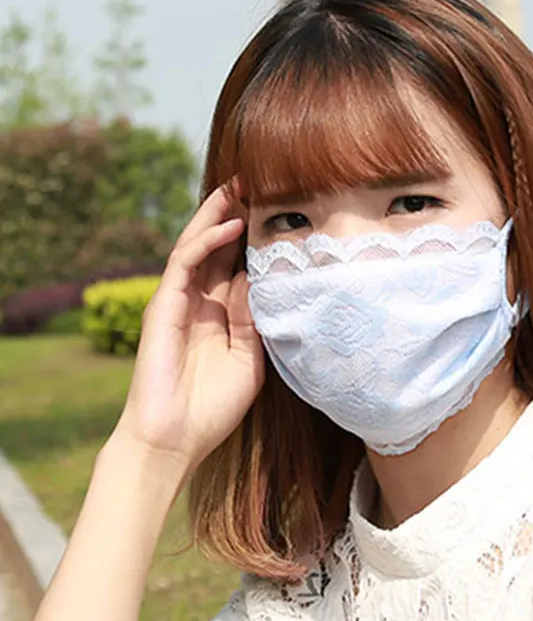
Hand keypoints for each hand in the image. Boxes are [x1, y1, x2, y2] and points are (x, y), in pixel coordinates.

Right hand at [111, 182, 264, 482]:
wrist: (176, 438)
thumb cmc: (213, 406)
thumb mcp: (251, 360)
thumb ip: (257, 321)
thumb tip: (267, 282)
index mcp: (221, 314)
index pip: (238, 264)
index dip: (256, 237)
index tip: (282, 212)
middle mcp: (200, 301)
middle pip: (219, 246)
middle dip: (236, 213)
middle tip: (260, 182)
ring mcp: (179, 300)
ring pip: (198, 244)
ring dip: (219, 213)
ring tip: (242, 186)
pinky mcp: (163, 304)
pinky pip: (184, 262)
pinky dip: (207, 240)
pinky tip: (232, 224)